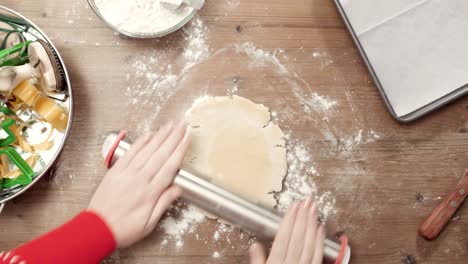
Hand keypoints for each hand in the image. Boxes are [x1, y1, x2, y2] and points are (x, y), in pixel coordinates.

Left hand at [88, 120, 190, 247]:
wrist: (96, 229)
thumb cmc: (124, 229)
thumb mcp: (149, 224)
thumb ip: (164, 203)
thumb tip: (178, 188)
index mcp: (150, 192)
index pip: (170, 166)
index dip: (180, 150)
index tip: (187, 138)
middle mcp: (140, 179)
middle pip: (161, 153)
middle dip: (173, 137)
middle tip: (182, 125)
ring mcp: (127, 173)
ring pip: (147, 150)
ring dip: (160, 136)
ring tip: (170, 125)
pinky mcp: (116, 171)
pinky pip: (131, 153)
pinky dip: (140, 142)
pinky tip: (149, 135)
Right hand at [249, 197, 324, 263]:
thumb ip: (257, 260)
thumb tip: (254, 245)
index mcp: (275, 263)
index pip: (283, 239)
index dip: (289, 221)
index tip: (294, 206)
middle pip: (297, 238)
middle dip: (303, 217)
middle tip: (307, 200)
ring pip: (309, 244)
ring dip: (312, 224)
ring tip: (314, 208)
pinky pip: (318, 255)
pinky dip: (320, 240)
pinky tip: (321, 227)